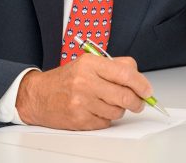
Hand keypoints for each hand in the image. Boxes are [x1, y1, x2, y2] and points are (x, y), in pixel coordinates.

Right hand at [15, 54, 150, 129]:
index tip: (147, 91)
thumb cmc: (65, 79)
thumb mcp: (88, 63)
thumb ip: (114, 67)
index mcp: (90, 64)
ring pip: (117, 111)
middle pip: (124, 95)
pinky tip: (96, 110)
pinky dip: (105, 118)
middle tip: (139, 103)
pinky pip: (105, 122)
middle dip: (137, 102)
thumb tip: (139, 79)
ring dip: (119, 109)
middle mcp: (86, 82)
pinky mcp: (79, 119)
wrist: (38, 96)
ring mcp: (82, 102)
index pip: (125, 74)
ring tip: (107, 103)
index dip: (141, 84)